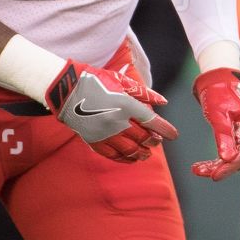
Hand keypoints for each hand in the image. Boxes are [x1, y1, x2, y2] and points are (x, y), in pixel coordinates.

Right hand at [45, 60, 176, 163]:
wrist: (66, 90)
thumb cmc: (94, 80)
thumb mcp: (120, 80)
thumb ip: (143, 92)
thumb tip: (163, 102)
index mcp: (125, 104)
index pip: (151, 121)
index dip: (165, 129)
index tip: (173, 135)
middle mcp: (117, 121)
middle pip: (142, 137)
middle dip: (153, 141)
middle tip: (157, 142)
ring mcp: (105, 133)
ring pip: (129, 149)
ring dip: (141, 153)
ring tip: (146, 154)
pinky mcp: (94, 141)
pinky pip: (112, 155)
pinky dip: (124, 159)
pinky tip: (131, 159)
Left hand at [191, 67, 239, 180]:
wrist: (217, 81)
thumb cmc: (219, 93)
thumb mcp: (219, 114)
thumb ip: (224, 136)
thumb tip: (227, 159)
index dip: (229, 166)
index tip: (214, 175)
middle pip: (238, 159)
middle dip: (220, 168)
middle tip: (199, 172)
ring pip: (231, 158)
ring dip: (215, 166)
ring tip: (196, 169)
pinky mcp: (234, 138)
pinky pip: (226, 153)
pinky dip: (214, 160)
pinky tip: (200, 166)